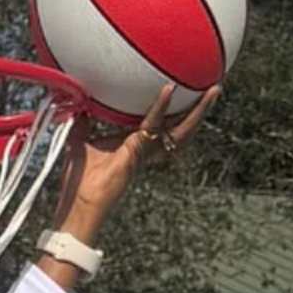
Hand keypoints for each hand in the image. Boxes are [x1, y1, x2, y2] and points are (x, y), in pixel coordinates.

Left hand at [43, 80, 207, 259]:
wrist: (79, 203)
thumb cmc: (79, 180)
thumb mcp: (81, 140)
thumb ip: (84, 121)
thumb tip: (80, 103)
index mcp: (136, 144)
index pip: (163, 124)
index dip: (177, 109)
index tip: (185, 90)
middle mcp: (146, 150)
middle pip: (181, 128)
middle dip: (200, 110)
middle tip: (214, 89)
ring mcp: (144, 153)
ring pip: (179, 130)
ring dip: (198, 110)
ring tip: (212, 91)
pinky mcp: (135, 153)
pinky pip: (151, 126)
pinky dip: (160, 108)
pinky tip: (169, 90)